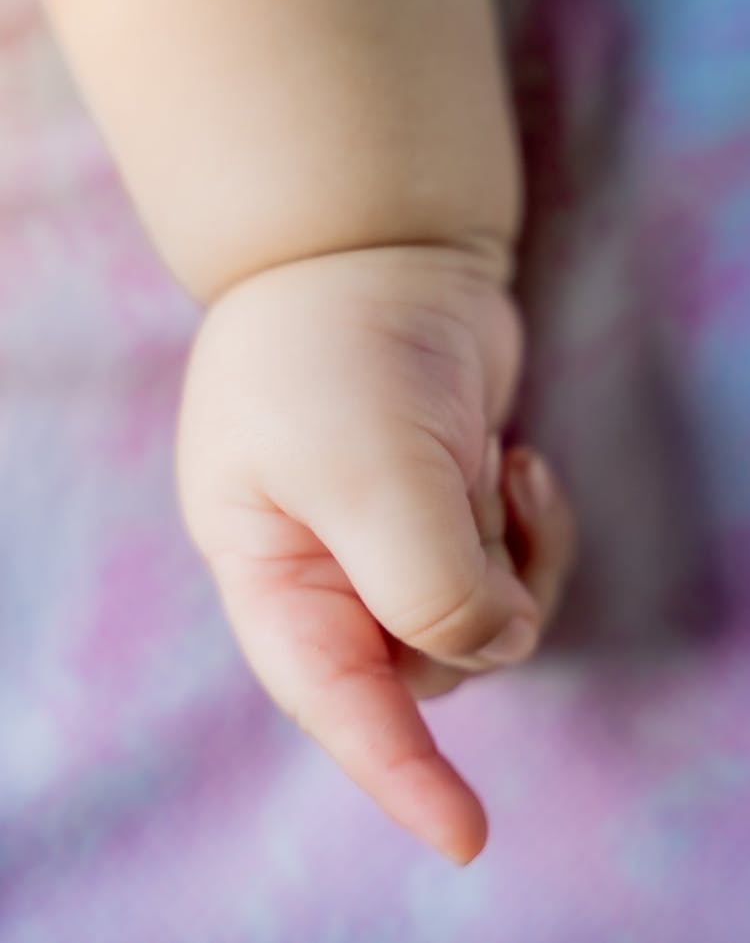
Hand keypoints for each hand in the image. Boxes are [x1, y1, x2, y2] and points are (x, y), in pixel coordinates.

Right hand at [176, 244, 573, 862]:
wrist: (372, 254)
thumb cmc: (336, 356)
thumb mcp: (370, 473)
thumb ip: (424, 587)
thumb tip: (492, 646)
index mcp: (275, 577)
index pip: (336, 702)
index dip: (398, 774)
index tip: (466, 837)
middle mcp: (329, 577)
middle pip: (430, 661)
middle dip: (479, 599)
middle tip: (485, 501)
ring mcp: (390, 545)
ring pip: (483, 618)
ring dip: (510, 551)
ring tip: (496, 463)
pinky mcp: (446, 513)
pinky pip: (511, 566)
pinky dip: (532, 526)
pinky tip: (518, 457)